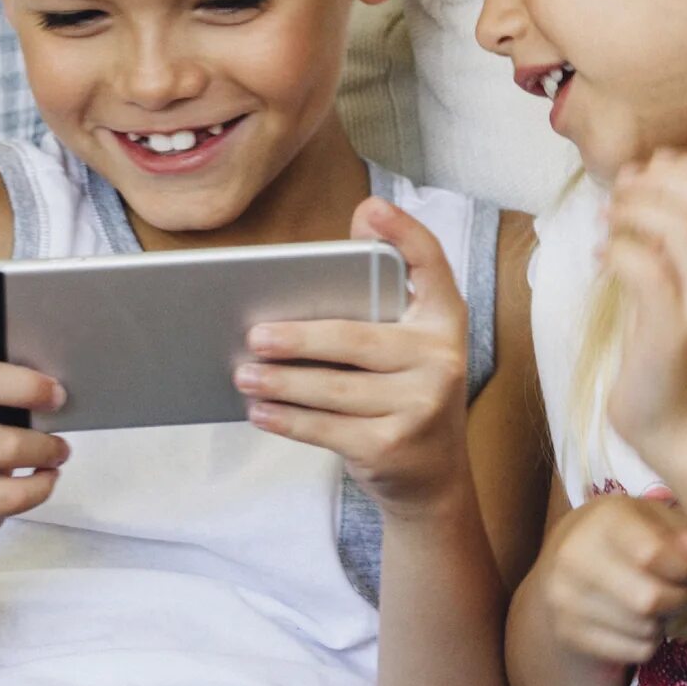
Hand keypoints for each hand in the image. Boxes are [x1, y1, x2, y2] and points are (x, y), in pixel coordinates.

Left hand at [240, 198, 473, 518]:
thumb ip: (373, 305)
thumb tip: (300, 275)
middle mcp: (441, 359)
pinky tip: (260, 410)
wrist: (434, 477)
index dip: (404, 234)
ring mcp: (421, 406)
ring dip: (281, 382)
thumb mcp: (406, 345)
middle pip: (358, 339)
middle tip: (254, 334)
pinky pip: (327, 429)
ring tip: (243, 373)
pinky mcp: (393, 446)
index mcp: (444, 319)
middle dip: (299, 338)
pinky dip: (287, 420)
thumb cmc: (403, 393)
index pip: (430, 265)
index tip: (370, 208)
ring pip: (334, 389)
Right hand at [532, 493, 686, 666]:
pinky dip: (649, 640)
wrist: (564, 558)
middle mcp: (575, 560)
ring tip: (656, 599)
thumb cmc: (625, 531)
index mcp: (602, 522)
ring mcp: (566, 601)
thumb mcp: (655, 517)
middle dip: (680, 597)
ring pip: (645, 629)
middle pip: (650, 599)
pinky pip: (634, 652)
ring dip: (665, 619)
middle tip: (682, 586)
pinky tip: (637, 618)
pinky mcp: (568, 633)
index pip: (653, 554)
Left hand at [602, 151, 686, 458]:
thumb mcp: (677, 286)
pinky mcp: (673, 334)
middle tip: (619, 194)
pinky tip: (600, 260)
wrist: (675, 425)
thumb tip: (643, 173)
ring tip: (606, 222)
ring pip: (682, 230)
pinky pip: (648, 272)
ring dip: (634, 213)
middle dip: (656, 183)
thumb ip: (668, 238)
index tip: (648, 170)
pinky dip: (618, 253)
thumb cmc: (665, 351)